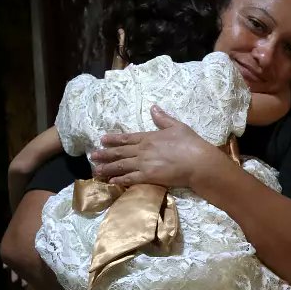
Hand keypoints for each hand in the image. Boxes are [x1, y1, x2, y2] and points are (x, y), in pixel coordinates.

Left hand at [91, 106, 232, 187]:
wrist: (198, 162)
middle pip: (120, 152)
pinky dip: (119, 180)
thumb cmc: (191, 143)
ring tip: (96, 171)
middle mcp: (143, 150)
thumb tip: (153, 107)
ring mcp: (144, 164)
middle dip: (105, 154)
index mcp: (149, 137)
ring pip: (121, 166)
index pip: (127, 138)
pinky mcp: (149, 177)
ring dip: (107, 168)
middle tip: (92, 156)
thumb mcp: (177, 126)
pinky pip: (130, 178)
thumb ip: (163, 118)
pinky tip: (111, 182)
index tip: (102, 139)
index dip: (113, 139)